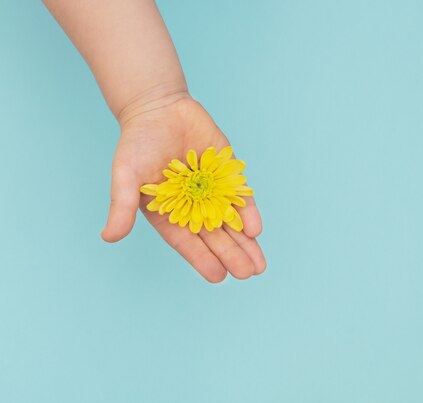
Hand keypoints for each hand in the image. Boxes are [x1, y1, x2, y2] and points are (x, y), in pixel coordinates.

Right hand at [101, 96, 265, 281]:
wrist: (159, 107)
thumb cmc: (137, 143)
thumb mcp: (125, 175)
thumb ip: (123, 206)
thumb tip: (109, 237)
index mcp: (169, 213)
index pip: (188, 242)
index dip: (202, 259)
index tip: (218, 277)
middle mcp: (193, 206)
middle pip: (215, 236)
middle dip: (231, 255)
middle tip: (248, 273)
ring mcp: (212, 190)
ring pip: (231, 221)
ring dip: (245, 243)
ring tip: (258, 265)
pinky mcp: (227, 172)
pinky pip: (240, 196)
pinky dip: (248, 212)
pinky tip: (256, 230)